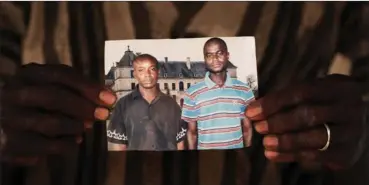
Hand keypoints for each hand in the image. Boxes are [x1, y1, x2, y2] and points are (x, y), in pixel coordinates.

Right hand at [0, 63, 116, 164]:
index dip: (88, 86)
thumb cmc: (32, 102)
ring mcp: (8, 119)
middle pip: (54, 97)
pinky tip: (74, 141)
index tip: (110, 98)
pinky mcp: (8, 144)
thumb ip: (73, 87)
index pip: (60, 75)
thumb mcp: (46, 86)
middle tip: (103, 114)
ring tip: (86, 126)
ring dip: (76, 126)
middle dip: (84, 107)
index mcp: (27, 75)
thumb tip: (106, 96)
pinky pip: (46, 146)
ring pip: (51, 123)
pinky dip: (66, 144)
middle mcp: (13, 94)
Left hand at [245, 74, 366, 169]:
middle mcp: (349, 109)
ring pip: (314, 138)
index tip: (252, 111)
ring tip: (265, 142)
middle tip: (258, 127)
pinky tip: (272, 154)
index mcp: (338, 87)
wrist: (357, 126)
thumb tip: (255, 108)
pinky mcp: (346, 154)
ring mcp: (351, 133)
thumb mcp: (315, 93)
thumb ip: (289, 98)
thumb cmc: (326, 105)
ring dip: (285, 141)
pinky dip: (290, 156)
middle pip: (309, 115)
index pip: (302, 92)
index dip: (274, 102)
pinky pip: (315, 156)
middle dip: (278, 122)